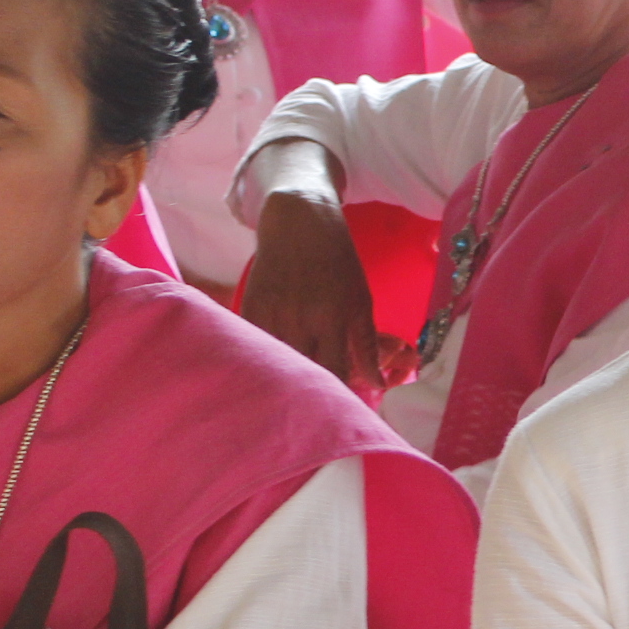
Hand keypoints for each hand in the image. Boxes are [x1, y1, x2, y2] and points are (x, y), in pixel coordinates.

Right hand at [241, 192, 393, 392]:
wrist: (298, 224)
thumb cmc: (338, 263)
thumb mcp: (361, 300)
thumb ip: (367, 344)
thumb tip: (378, 384)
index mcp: (332, 317)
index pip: (334, 372)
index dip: (338, 393)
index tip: (342, 404)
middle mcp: (299, 318)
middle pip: (303, 372)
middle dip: (312, 388)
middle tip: (320, 397)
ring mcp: (271, 313)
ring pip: (276, 363)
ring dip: (287, 375)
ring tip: (297, 383)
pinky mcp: (250, 307)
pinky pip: (256, 346)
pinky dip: (266, 357)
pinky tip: (275, 361)